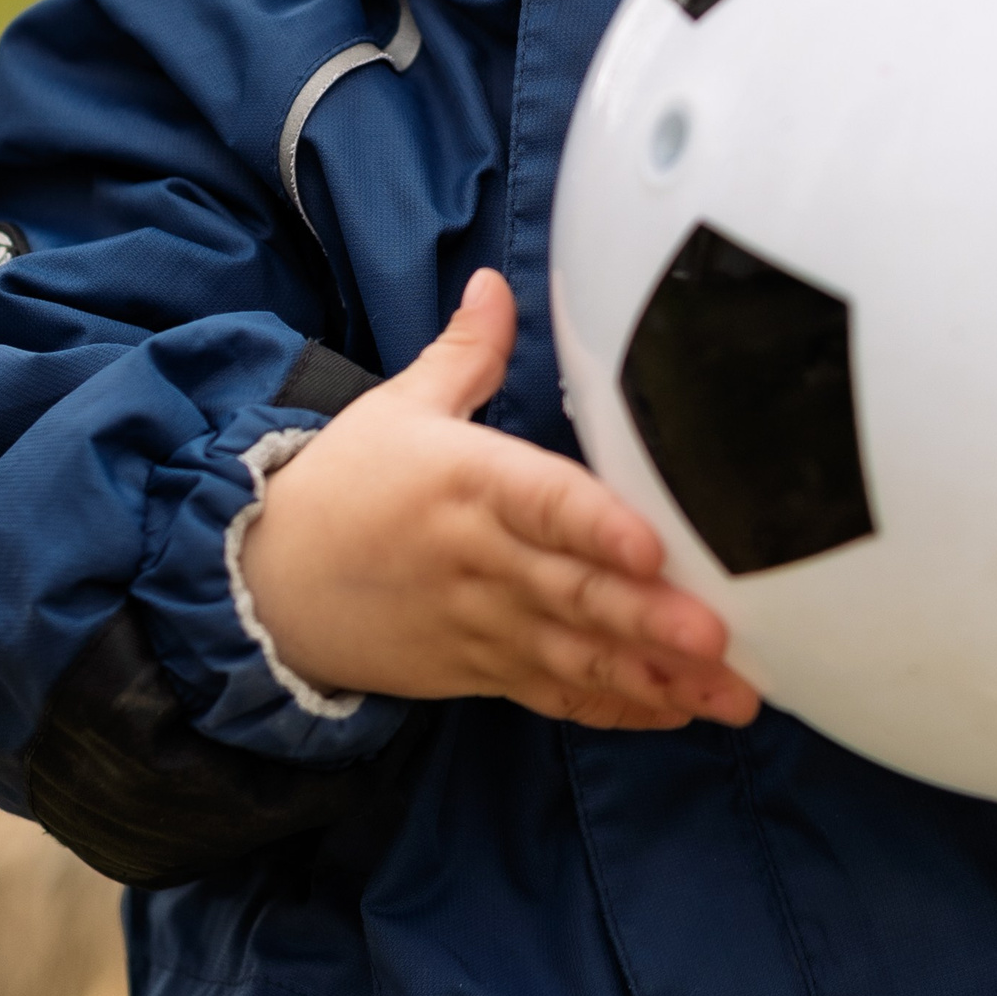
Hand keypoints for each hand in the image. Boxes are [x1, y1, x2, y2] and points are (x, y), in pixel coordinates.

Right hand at [241, 269, 761, 728]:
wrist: (267, 581)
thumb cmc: (345, 484)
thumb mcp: (400, 406)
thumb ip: (466, 351)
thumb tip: (496, 283)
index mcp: (466, 482)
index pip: (542, 503)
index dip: (598, 527)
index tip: (653, 548)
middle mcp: (479, 560)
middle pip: (573, 591)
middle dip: (648, 619)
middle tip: (716, 635)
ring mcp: (482, 624)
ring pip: (577, 655)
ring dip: (655, 676)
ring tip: (729, 692)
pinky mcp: (480, 670)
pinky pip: (555, 694)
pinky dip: (616, 708)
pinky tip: (676, 712)